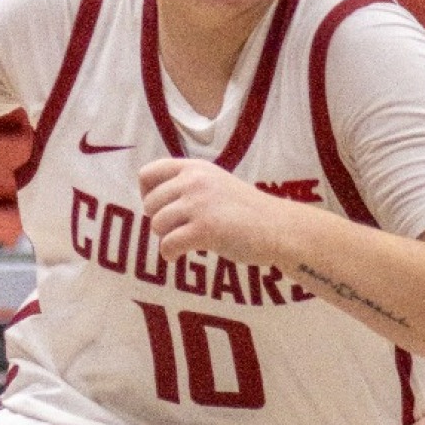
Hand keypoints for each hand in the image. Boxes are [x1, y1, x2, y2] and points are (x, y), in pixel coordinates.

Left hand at [137, 158, 288, 264]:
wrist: (278, 228)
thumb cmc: (246, 211)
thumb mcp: (215, 183)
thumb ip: (188, 185)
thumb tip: (151, 202)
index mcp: (195, 168)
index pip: (148, 173)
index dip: (146, 193)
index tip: (160, 208)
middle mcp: (194, 181)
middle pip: (149, 204)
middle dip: (159, 221)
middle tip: (178, 230)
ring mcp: (199, 204)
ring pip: (157, 225)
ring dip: (166, 238)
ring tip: (185, 241)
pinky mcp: (205, 230)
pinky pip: (168, 244)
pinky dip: (170, 254)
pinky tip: (180, 256)